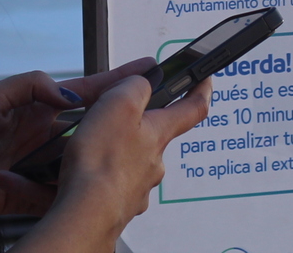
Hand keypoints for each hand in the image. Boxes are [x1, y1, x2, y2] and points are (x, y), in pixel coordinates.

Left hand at [0, 59, 155, 215]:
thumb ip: (30, 86)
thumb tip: (65, 94)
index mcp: (36, 108)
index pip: (84, 92)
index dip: (114, 82)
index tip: (144, 70)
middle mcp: (42, 136)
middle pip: (89, 129)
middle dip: (117, 124)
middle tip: (146, 118)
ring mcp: (37, 167)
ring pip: (78, 165)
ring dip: (95, 162)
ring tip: (121, 156)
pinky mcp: (27, 196)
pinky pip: (54, 195)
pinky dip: (61, 193)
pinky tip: (77, 185)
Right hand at [42, 69, 210, 243]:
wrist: (87, 212)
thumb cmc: (102, 161)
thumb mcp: (119, 103)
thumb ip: (136, 85)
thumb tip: (143, 82)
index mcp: (159, 133)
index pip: (193, 108)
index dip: (201, 90)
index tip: (205, 80)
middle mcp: (155, 161)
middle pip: (157, 135)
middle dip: (141, 123)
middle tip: (117, 115)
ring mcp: (139, 184)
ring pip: (135, 159)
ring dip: (120, 150)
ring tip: (93, 145)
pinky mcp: (121, 201)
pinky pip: (117, 180)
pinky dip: (107, 172)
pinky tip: (90, 170)